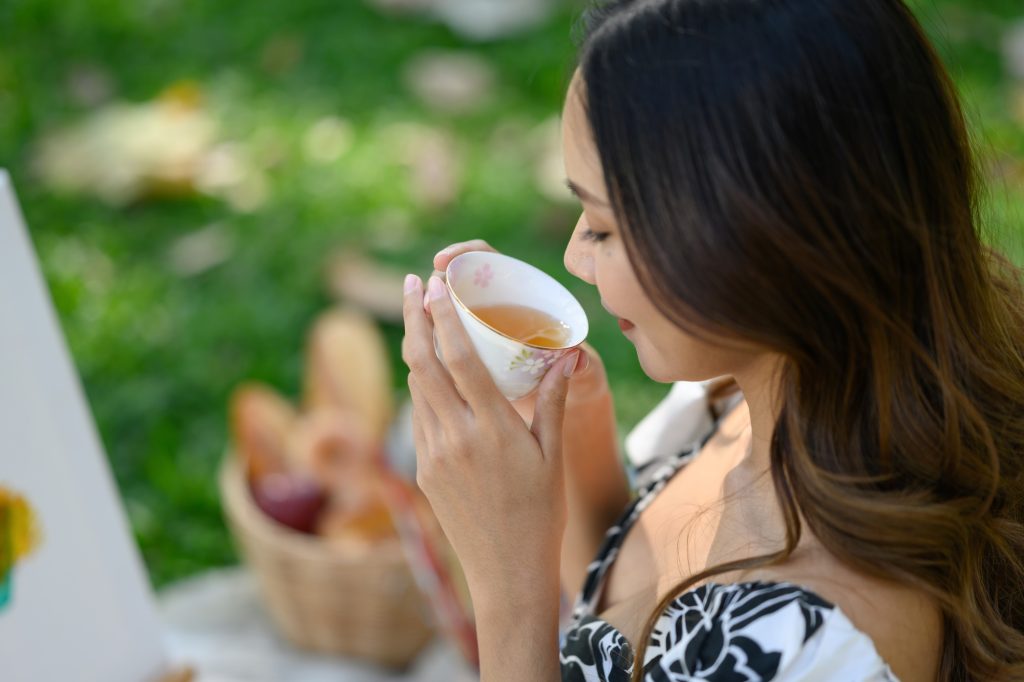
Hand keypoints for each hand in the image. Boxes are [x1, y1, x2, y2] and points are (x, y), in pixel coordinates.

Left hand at [401, 271, 585, 607]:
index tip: (436, 284)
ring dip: (415, 349)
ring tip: (420, 318)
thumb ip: (554, 402)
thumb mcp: (551, 456)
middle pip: (422, 363)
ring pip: (416, 387)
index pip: (460, 358)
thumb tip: (567, 356)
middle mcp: (456, 437)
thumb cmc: (540, 512)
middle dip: (412, 317)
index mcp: (492, 428)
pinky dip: (422, 387)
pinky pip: (418, 417)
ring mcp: (433, 454)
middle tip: (411, 283)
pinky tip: (431, 374)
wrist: (506, 570)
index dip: (443, 316)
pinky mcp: (422, 470)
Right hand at [427, 239, 602, 422]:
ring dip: (429, 312)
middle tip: (423, 296)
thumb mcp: (584, 373)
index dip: (464, 253)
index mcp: (528, 296)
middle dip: (438, 284)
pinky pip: (446, 338)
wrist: (571, 399)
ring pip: (448, 310)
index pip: (489, 258)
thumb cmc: (580, 379)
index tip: (441, 262)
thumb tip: (576, 357)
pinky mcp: (473, 350)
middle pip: (461, 282)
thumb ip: (584, 366)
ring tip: (417, 321)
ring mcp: (483, 327)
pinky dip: (431, 338)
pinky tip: (418, 348)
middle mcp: (501, 305)